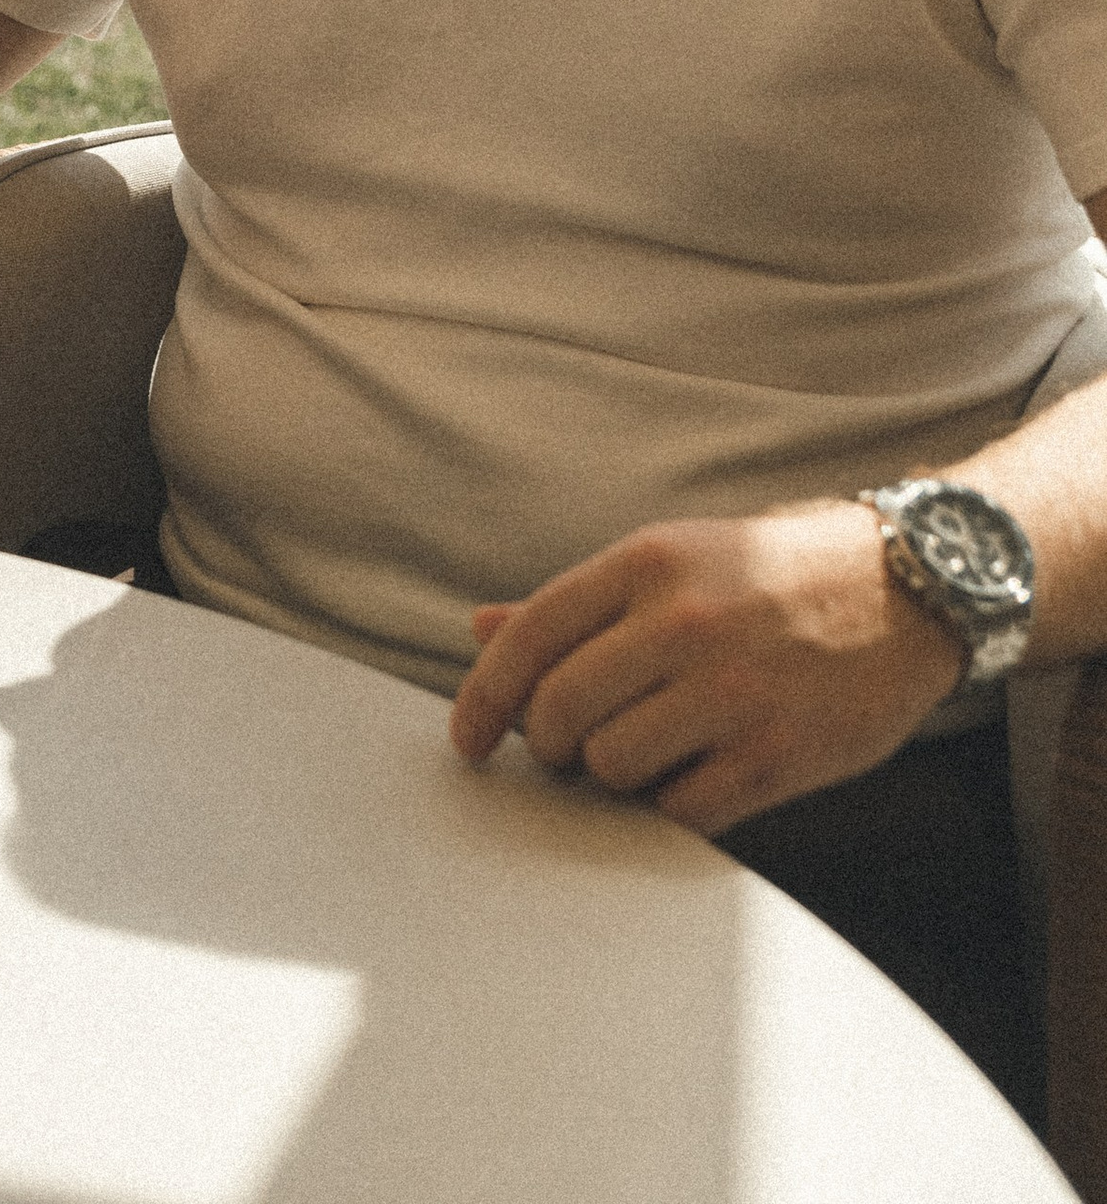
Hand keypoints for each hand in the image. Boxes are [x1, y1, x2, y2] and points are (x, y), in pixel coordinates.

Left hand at [448, 502, 966, 835]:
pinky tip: (688, 777)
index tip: (466, 739)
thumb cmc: (770, 575)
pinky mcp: (777, 754)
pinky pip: (682, 809)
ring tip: (641, 752)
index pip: (531, 635)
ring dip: (610, 775)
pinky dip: (670, 806)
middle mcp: (683, 622)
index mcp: (646, 561)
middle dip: (546, 744)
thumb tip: (479, 630)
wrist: (904, 592)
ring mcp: (732, 691)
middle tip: (564, 749)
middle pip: (559, 711)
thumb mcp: (672, 559)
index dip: (482, 696)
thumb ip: (576, 603)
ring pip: (612, 767)